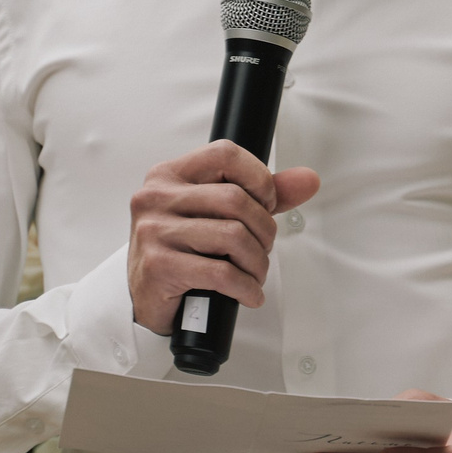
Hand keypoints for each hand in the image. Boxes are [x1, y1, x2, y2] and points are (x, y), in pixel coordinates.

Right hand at [125, 140, 321, 334]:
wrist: (143, 297)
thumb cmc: (182, 251)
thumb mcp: (216, 214)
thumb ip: (260, 194)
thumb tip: (308, 180)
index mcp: (169, 175)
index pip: (225, 154)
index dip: (259, 179)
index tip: (266, 204)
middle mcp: (156, 197)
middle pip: (235, 199)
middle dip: (264, 229)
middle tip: (263, 248)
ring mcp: (154, 231)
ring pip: (232, 236)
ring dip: (257, 262)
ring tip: (255, 273)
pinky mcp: (158, 265)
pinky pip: (220, 273)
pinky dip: (246, 287)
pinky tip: (248, 293)